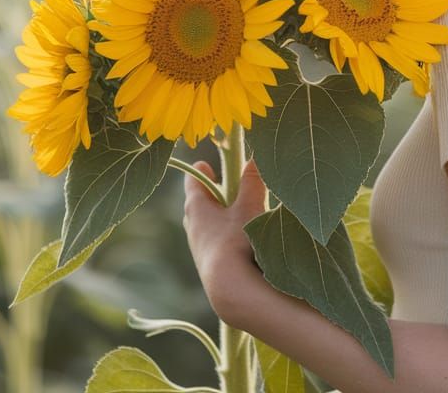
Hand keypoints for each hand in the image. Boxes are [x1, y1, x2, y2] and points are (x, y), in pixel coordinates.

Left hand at [183, 157, 267, 321]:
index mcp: (197, 208)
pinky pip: (213, 244)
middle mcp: (193, 228)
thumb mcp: (248, 206)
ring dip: (216, 218)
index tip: (202, 163)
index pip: (193, 184)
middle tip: (217, 186)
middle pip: (196, 206)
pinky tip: (237, 240)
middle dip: (207, 196)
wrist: (229, 290)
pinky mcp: (209, 266)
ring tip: (231, 213)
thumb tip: (254, 157)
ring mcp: (199, 249)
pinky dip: (222, 236)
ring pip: (205, 227)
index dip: (199, 173)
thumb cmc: (236, 241)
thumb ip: (252, 181)